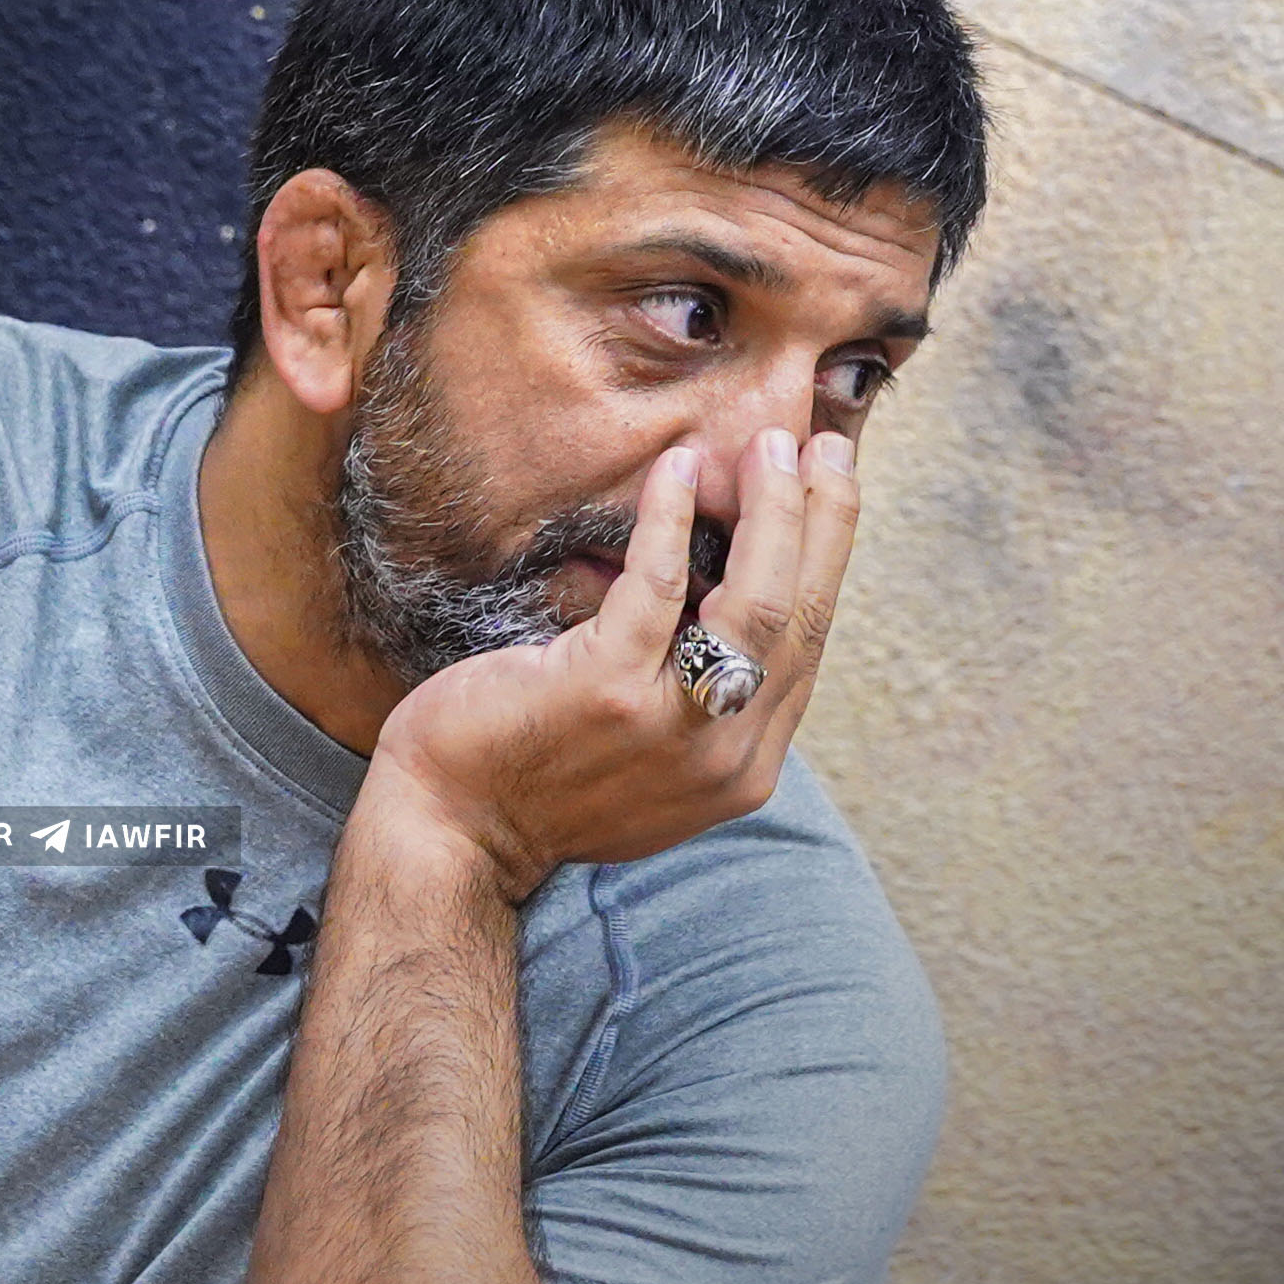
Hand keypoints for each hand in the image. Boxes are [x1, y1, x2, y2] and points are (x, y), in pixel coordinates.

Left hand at [362, 426, 858, 900]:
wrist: (453, 835)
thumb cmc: (540, 779)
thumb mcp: (653, 761)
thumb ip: (702, 698)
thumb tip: (727, 596)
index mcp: (742, 765)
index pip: (808, 646)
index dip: (826, 558)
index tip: (829, 489)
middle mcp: (724, 753)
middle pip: (801, 618)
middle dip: (824, 522)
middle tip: (824, 448)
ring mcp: (669, 725)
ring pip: (757, 602)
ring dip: (773, 512)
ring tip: (767, 447)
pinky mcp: (606, 691)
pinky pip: (658, 586)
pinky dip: (671, 520)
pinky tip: (675, 471)